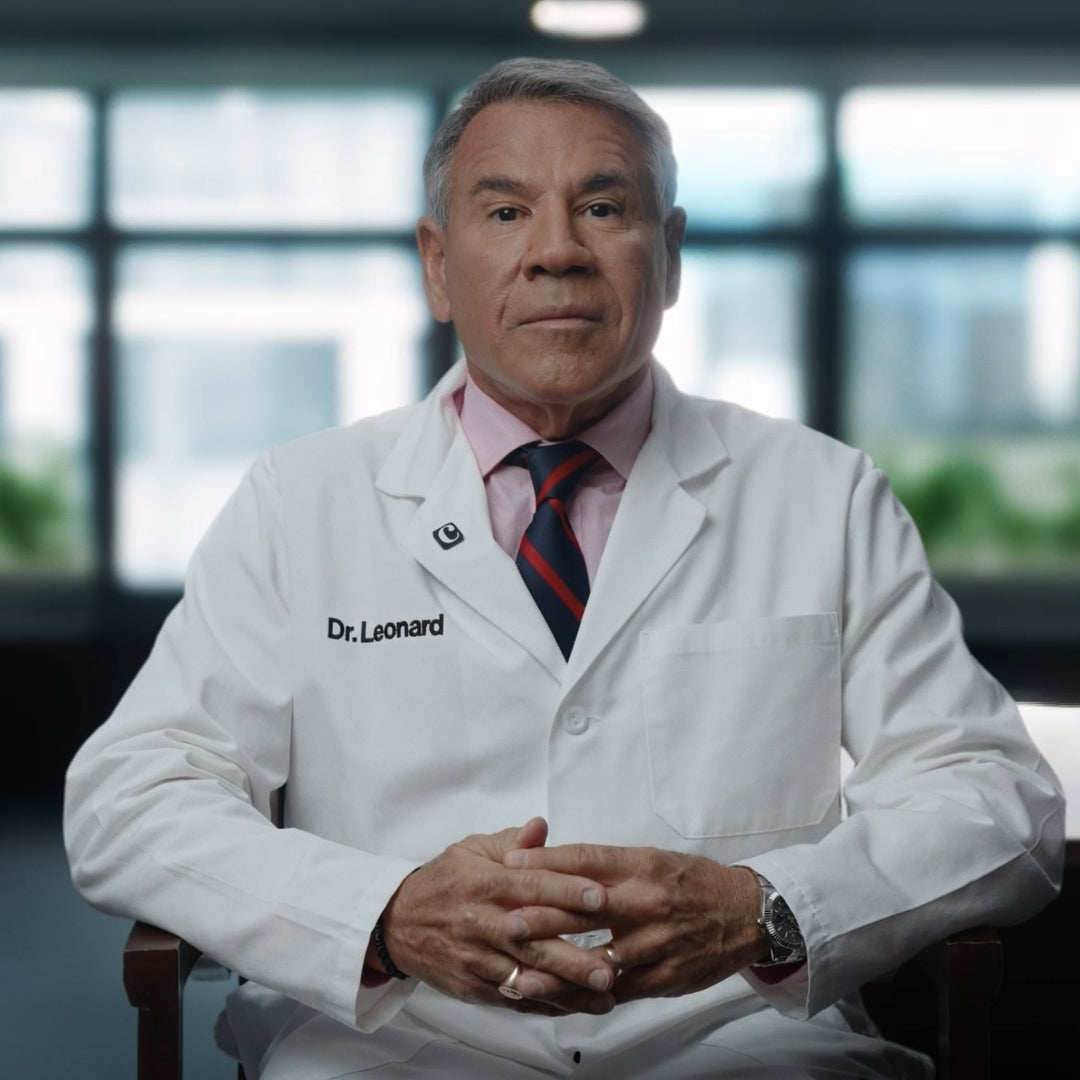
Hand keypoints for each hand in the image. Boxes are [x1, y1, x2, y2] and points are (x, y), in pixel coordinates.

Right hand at [377, 818, 616, 1015]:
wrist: (396, 922)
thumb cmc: (443, 882)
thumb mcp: (471, 851)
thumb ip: (512, 843)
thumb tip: (541, 826)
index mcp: (485, 883)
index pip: (531, 886)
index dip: (566, 891)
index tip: (600, 897)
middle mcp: (482, 922)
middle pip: (532, 940)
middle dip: (572, 956)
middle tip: (610, 966)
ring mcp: (477, 958)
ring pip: (526, 976)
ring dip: (566, 989)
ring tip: (604, 996)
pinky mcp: (473, 986)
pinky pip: (513, 998)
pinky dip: (544, 1005)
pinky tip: (575, 1007)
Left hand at [501, 843, 765, 1003]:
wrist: (747, 912)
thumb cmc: (691, 883)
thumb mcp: (651, 860)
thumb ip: (607, 866)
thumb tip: (557, 862)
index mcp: (640, 865)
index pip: (585, 860)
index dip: (545, 862)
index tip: (509, 864)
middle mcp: (645, 901)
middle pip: (585, 908)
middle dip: (541, 916)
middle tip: (504, 921)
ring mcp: (655, 942)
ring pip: (598, 958)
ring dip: (557, 968)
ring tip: (520, 974)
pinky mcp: (664, 976)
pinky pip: (619, 989)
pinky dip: (588, 995)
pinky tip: (561, 999)